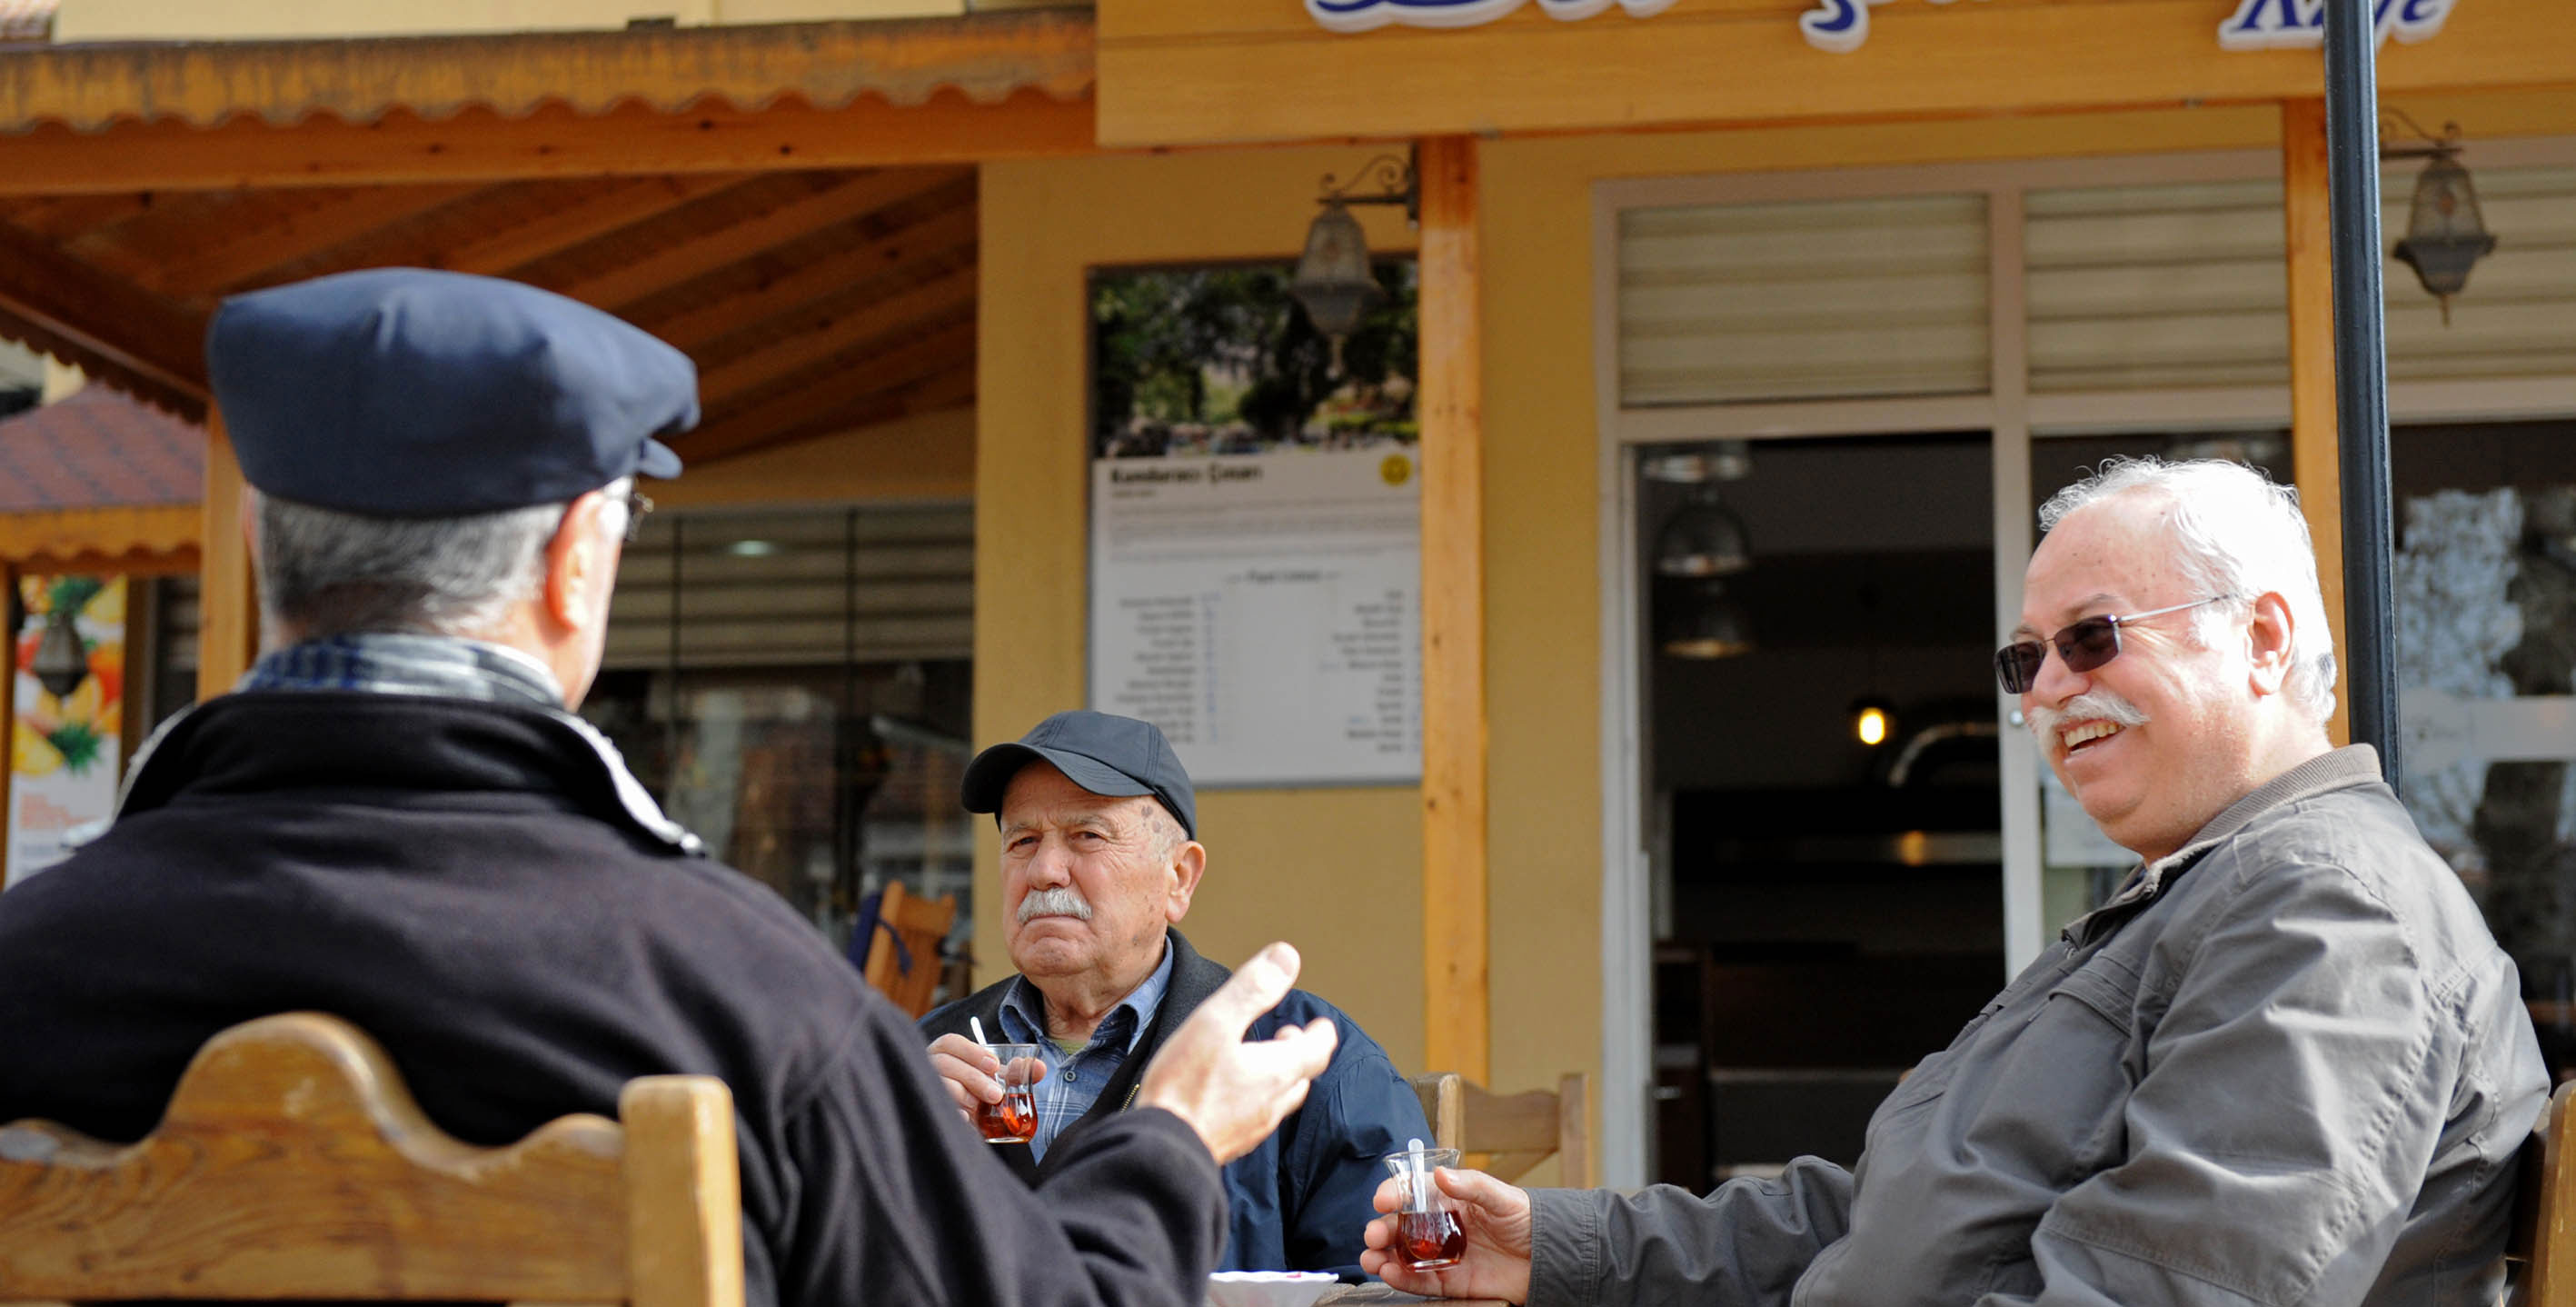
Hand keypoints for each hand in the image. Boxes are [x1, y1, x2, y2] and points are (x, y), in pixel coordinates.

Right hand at [927, 1033, 1045, 1125]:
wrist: (957, 1119)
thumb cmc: (973, 1092)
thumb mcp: (991, 1079)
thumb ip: (1012, 1073)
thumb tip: (1040, 1068)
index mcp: (945, 1052)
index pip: (952, 1042)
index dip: (972, 1052)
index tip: (994, 1065)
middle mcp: (930, 1066)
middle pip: (946, 1063)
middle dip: (974, 1078)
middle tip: (996, 1094)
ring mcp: (924, 1087)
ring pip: (941, 1085)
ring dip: (964, 1095)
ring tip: (980, 1107)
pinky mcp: (925, 1108)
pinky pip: (935, 1109)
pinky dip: (952, 1113)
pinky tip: (965, 1119)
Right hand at [1135, 941, 1336, 1162]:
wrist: (1160, 1150)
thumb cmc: (1184, 1086)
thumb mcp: (1216, 1022)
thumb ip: (1253, 989)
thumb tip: (1286, 956)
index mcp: (1278, 1071)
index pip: (1318, 1050)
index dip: (1321, 1033)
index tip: (1319, 1024)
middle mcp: (1272, 1102)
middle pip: (1301, 1075)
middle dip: (1299, 1052)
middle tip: (1287, 1035)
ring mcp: (1252, 1127)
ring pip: (1279, 1098)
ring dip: (1278, 1075)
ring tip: (1259, 1061)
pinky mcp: (1231, 1143)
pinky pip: (1255, 1117)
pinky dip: (1255, 1097)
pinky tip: (1230, 1094)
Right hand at [1359, 1166, 1533, 1302]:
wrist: (1550, 1259)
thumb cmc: (1529, 1221)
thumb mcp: (1503, 1196)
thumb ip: (1471, 1185)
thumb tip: (1440, 1175)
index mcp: (1452, 1200)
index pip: (1415, 1193)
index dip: (1395, 1194)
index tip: (1381, 1199)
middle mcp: (1443, 1227)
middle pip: (1402, 1226)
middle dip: (1382, 1228)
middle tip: (1373, 1233)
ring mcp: (1445, 1255)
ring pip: (1404, 1255)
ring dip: (1383, 1255)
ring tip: (1372, 1258)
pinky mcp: (1451, 1281)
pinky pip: (1420, 1281)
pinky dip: (1401, 1279)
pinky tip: (1390, 1273)